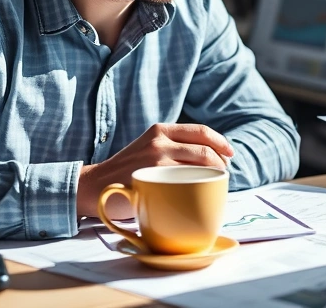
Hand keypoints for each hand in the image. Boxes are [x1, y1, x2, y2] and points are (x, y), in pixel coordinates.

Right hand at [76, 123, 234, 217]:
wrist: (95, 185)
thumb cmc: (127, 171)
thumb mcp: (149, 148)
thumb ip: (172, 148)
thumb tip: (211, 159)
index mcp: (161, 130)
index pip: (201, 132)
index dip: (221, 142)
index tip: (230, 153)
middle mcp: (160, 140)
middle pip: (205, 150)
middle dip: (221, 163)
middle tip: (224, 175)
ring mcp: (156, 159)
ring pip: (199, 166)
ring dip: (213, 177)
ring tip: (214, 185)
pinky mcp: (153, 179)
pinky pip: (186, 182)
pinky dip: (198, 188)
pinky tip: (199, 196)